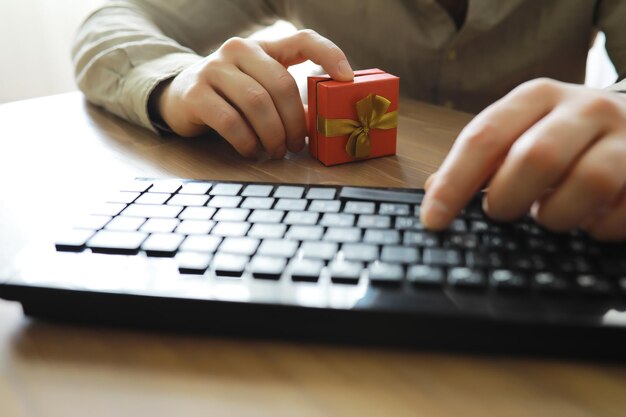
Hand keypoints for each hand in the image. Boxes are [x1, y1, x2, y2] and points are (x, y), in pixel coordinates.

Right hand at [152, 30, 352, 158]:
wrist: (178, 96)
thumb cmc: (230, 95)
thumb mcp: (259, 88)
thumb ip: (286, 98)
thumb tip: (320, 122)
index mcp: (262, 46)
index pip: (302, 38)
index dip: (329, 54)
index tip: (347, 78)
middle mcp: (238, 50)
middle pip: (280, 84)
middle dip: (295, 121)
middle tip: (297, 146)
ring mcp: (214, 68)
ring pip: (257, 104)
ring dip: (272, 135)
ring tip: (275, 152)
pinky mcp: (195, 93)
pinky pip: (231, 122)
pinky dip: (247, 142)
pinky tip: (251, 151)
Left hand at [421, 79, 625, 240]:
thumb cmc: (565, 134)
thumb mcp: (522, 130)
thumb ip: (482, 159)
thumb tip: (434, 193)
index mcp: (537, 96)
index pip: (484, 137)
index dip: (454, 183)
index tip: (434, 220)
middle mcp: (584, 108)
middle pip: (536, 157)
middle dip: (508, 199)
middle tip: (500, 213)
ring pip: (588, 183)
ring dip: (556, 215)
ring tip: (547, 215)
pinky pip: (621, 212)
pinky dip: (596, 228)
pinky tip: (587, 221)